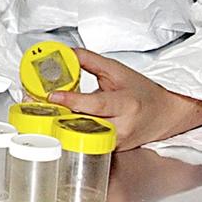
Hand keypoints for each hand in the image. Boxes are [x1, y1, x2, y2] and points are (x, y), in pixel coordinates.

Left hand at [47, 48, 201, 149]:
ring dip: (61, 122)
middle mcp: (122, 127)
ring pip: (83, 134)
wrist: (165, 114)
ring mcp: (117, 142)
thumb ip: (89, 60)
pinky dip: (70, 130)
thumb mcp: (117, 70)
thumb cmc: (143, 92)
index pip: (96, 104)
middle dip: (58, 113)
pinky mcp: (112, 149)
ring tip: (42, 110)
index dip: (73, 101)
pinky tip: (56, 120)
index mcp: (126, 104)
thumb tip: (65, 53)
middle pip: (84, 122)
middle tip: (36, 101)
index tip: (52, 95)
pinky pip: (87, 140)